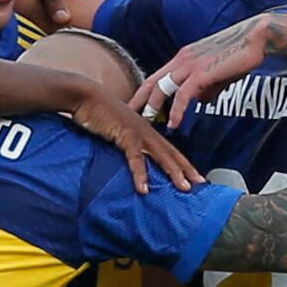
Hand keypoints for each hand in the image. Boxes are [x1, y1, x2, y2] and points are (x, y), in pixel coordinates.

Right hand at [72, 87, 199, 192]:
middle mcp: (146, 131)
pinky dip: (140, 174)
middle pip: (172, 153)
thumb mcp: (115, 131)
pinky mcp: (124, 134)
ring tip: (184, 188)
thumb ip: (124, 145)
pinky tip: (144, 189)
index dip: (183, 164)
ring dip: (174, 172)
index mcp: (146, 131)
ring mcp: (137, 132)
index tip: (195, 178)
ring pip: (161, 155)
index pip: (169, 150)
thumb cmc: (97, 114)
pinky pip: (136, 158)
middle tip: (201, 184)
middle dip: (187, 170)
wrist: (84, 97)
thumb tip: (128, 161)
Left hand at [133, 17, 269, 130]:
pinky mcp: (202, 73)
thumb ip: (207, 87)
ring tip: (146, 122)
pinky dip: (176, 110)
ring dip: (152, 106)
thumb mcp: (218, 74)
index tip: (135, 105)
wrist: (256, 37)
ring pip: (162, 88)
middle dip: (138, 100)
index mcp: (183, 58)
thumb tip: (203, 102)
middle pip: (152, 81)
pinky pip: (183, 95)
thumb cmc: (240, 53)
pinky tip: (173, 123)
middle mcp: (182, 60)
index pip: (156, 76)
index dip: (143, 92)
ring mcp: (190, 65)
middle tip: (127, 116)